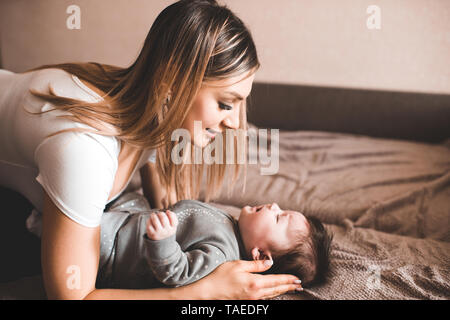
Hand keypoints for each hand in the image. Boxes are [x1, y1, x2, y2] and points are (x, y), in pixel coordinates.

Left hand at [146, 210, 177, 239]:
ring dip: (153, 215)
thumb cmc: (166, 231)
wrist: (161, 243)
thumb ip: (173, 217)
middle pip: (163, 218)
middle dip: (160, 213)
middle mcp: (166, 231)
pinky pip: (149, 224)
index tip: (167, 212)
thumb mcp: (172, 226)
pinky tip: (150, 220)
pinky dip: (149, 220)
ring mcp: (159, 232)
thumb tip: (168, 211)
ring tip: (153, 215)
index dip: (170, 213)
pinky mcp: (152, 233)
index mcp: (172, 228)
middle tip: (159, 213)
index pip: (173, 219)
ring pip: (155, 220)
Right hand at [188, 259, 302, 299]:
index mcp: (255, 283)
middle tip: (299, 285)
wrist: (207, 292)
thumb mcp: (238, 265)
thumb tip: (269, 263)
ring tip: (289, 289)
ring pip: (271, 296)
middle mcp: (256, 294)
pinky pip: (263, 299)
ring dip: (282, 291)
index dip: (288, 280)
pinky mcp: (246, 302)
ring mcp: (251, 300)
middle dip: (289, 287)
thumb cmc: (220, 277)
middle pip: (277, 290)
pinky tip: (273, 293)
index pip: (277, 281)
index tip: (297, 279)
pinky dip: (272, 295)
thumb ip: (255, 264)